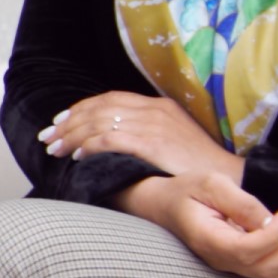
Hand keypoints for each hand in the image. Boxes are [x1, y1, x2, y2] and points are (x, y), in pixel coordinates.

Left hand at [43, 89, 238, 189]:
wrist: (229, 178)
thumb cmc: (198, 167)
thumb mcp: (172, 140)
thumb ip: (145, 133)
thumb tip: (112, 140)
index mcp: (158, 105)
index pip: (110, 99)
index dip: (81, 109)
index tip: (60, 121)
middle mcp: (154, 110)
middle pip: (100, 109)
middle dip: (68, 122)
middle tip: (48, 137)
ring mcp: (154, 125)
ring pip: (100, 123)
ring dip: (73, 136)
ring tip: (56, 149)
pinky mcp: (153, 143)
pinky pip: (111, 140)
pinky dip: (90, 146)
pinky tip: (78, 156)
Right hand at [128, 169, 277, 277]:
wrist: (165, 205)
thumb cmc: (187, 190)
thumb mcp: (211, 183)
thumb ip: (240, 203)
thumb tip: (271, 223)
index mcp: (208, 240)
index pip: (249, 250)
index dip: (276, 235)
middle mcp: (221, 260)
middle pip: (268, 270)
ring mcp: (231, 265)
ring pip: (274, 273)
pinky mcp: (242, 262)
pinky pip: (272, 266)